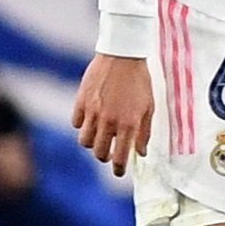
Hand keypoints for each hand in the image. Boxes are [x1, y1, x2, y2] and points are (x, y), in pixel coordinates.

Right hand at [72, 54, 155, 174]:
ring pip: (84, 141)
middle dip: (105, 157)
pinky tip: (90, 119)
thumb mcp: (148, 107)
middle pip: (99, 153)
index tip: (118, 171)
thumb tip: (140, 153)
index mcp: (128, 124)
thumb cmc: (139, 81)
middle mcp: (108, 121)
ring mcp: (93, 112)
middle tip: (110, 152)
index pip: (119, 157)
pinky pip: (76, 123)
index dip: (118, 169)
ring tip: (99, 136)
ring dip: (92, 142)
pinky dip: (82, 125)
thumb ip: (144, 132)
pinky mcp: (81, 101)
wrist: (123, 54)